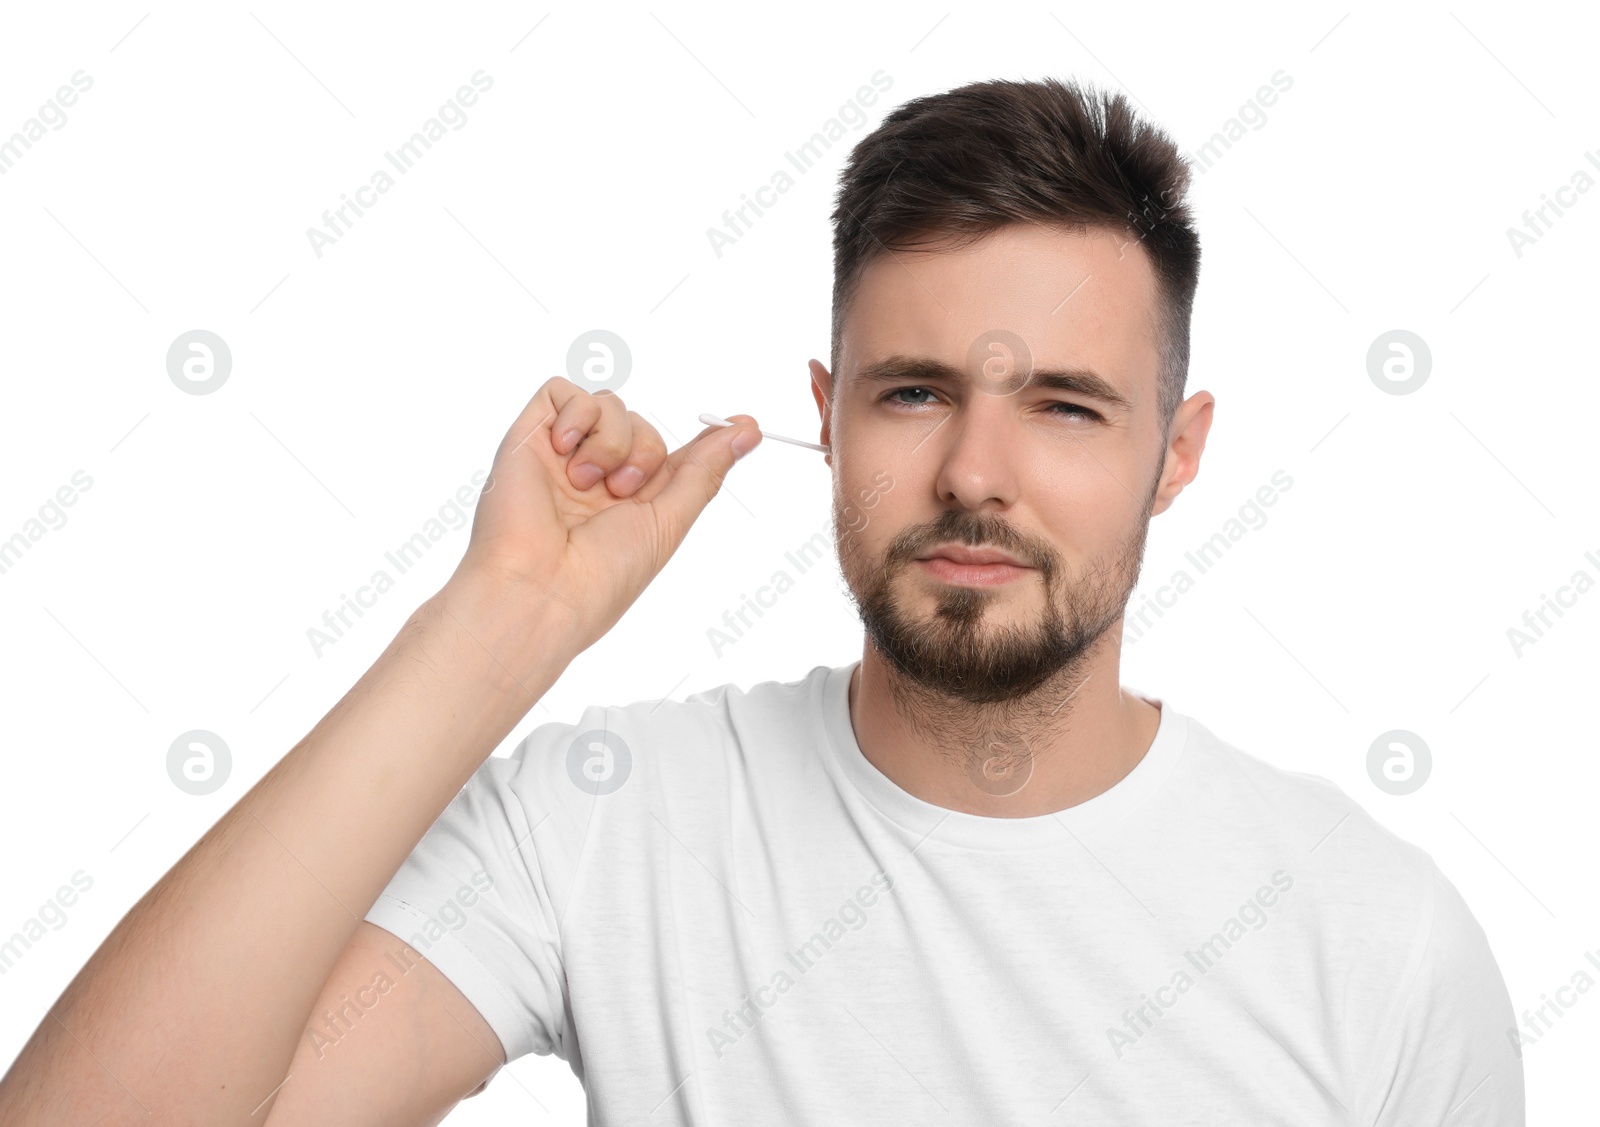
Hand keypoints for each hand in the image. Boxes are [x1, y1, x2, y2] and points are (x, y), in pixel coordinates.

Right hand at [450, 378, 760, 650]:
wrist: (540, 587)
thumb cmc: (602, 573)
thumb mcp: (669, 520)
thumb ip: (704, 471)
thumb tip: (749, 430)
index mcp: (629, 504)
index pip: (669, 456)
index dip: (702, 442)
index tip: (741, 426)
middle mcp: (595, 478)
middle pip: (642, 425)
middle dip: (646, 451)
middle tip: (623, 489)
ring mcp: (561, 456)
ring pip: (609, 405)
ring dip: (613, 439)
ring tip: (589, 482)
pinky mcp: (528, 438)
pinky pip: (561, 391)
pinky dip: (576, 414)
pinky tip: (566, 452)